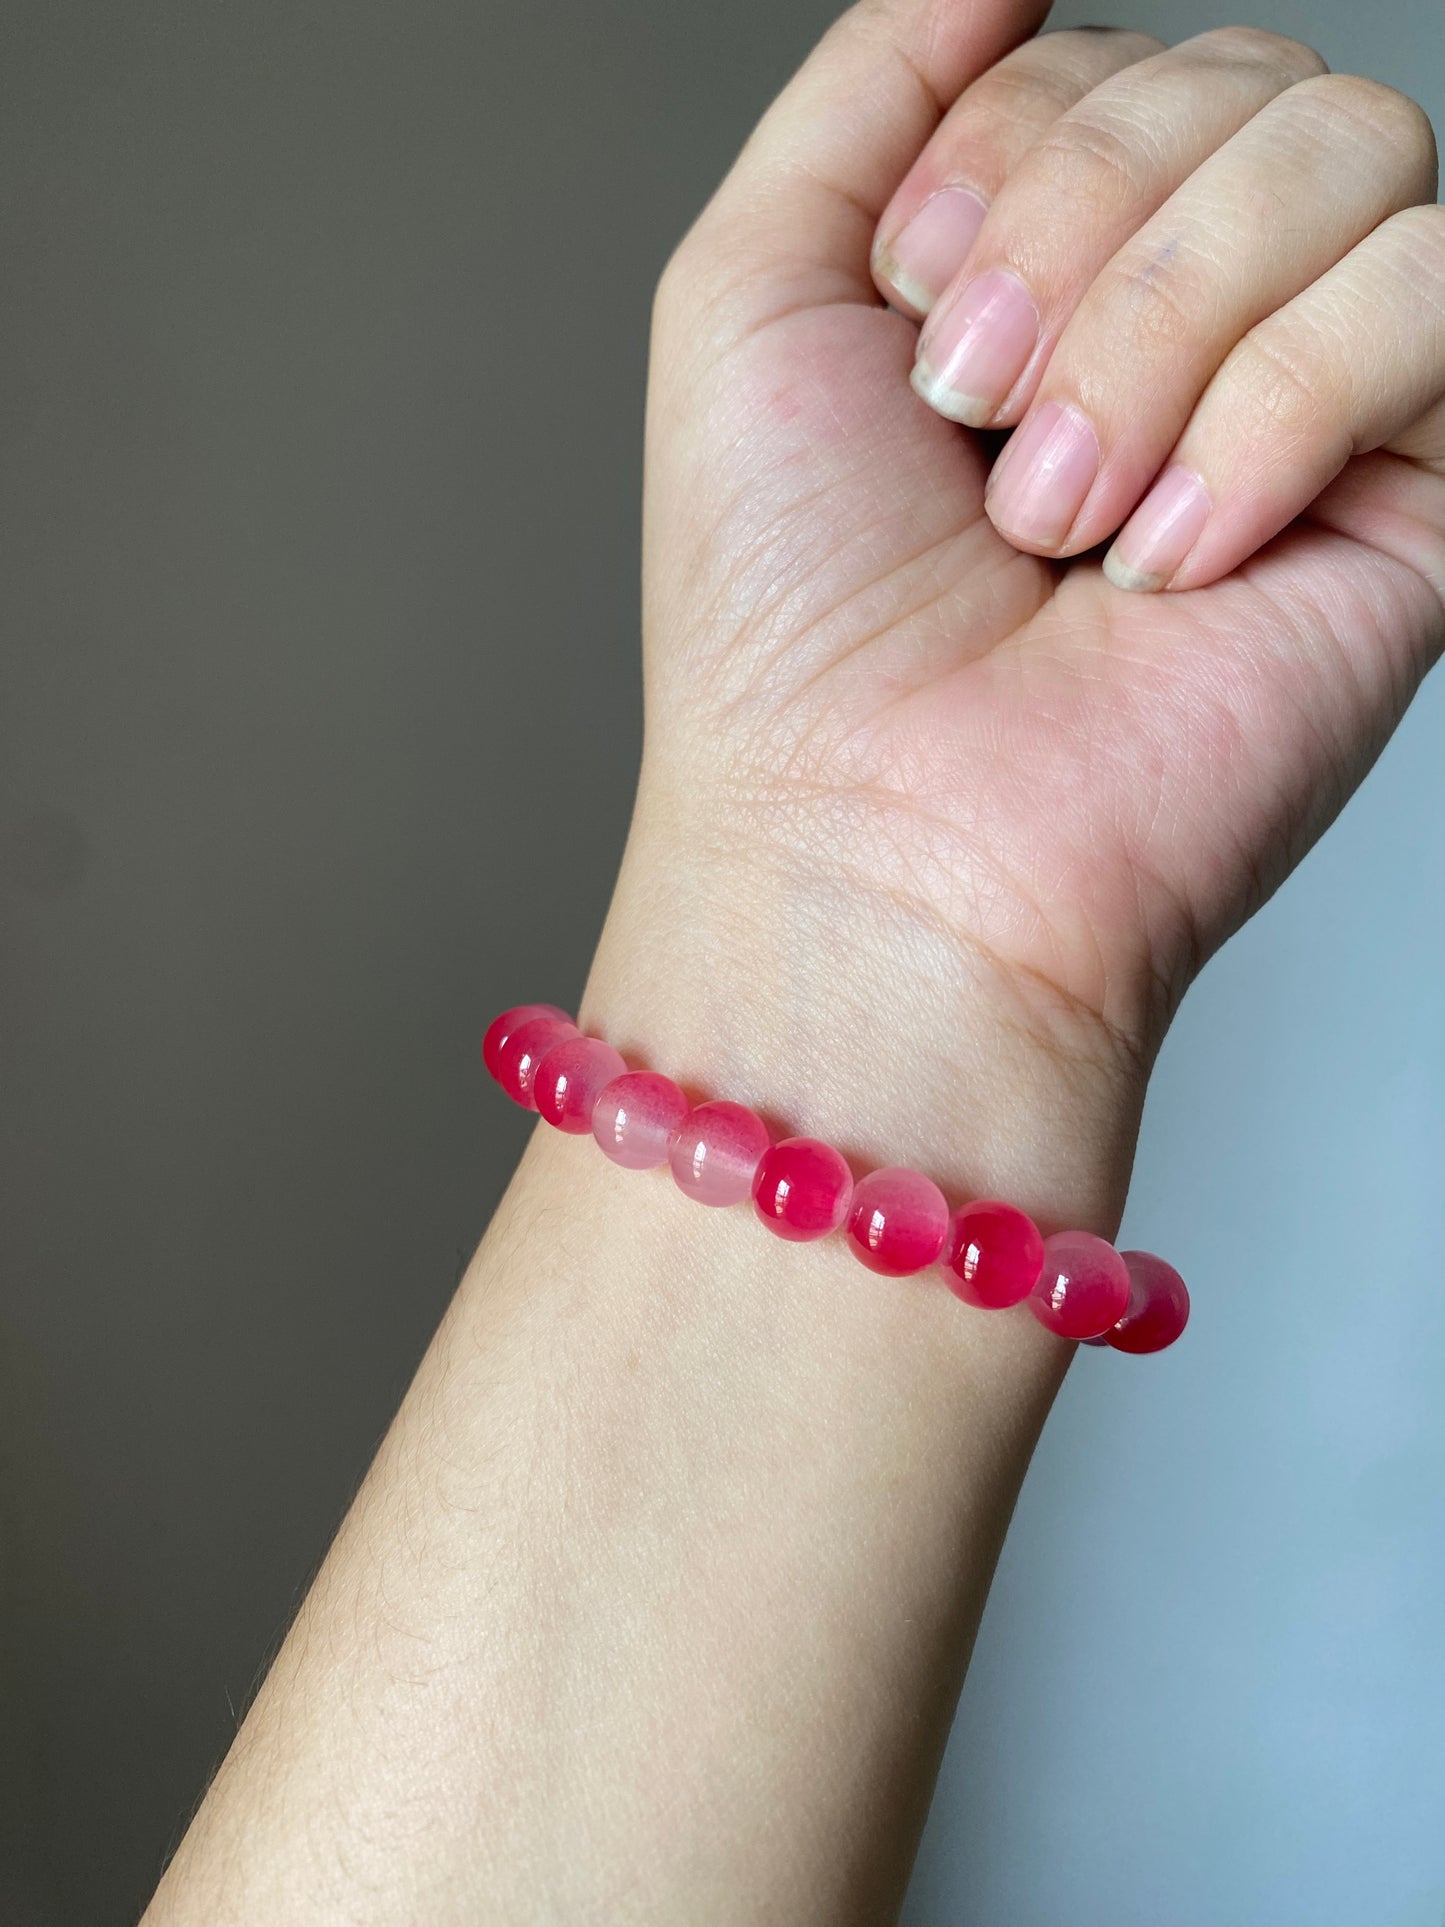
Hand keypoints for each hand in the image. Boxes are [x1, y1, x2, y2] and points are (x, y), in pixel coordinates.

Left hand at [592, 5, 1442, 1216]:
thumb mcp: (752, 293)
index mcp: (1059, 266)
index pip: (1114, 54)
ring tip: (1067, 516)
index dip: (1002, 163)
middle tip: (980, 433)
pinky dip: (1276, 409)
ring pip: (1345, 150)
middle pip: (1244, 71)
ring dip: (1157, 332)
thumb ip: (878, 83)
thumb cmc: (789, 627)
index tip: (913, 332)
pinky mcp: (1423, 496)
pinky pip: (1427, 293)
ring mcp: (1319, 403)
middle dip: (1069, 243)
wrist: (874, 845)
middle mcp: (1199, 320)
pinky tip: (1183, 554)